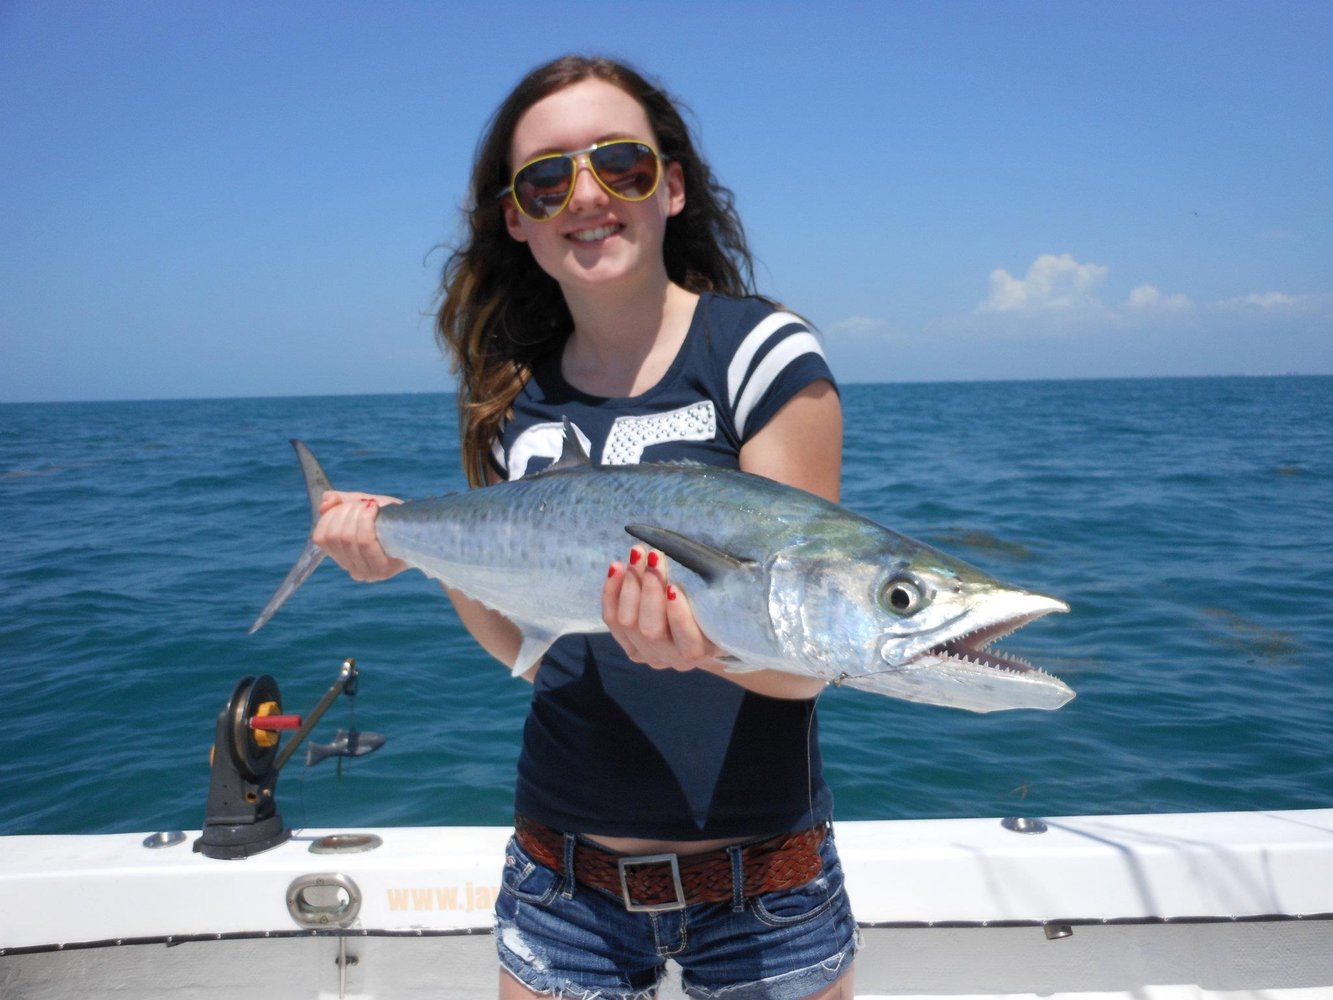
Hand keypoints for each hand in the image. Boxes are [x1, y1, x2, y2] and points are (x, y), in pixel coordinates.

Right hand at [311, 490, 407, 581]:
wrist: (424, 530)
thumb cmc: (392, 517)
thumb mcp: (362, 505)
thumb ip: (340, 502)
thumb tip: (324, 504)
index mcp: (344, 556)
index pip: (321, 537)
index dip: (330, 516)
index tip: (348, 504)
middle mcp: (353, 569)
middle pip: (334, 536)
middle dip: (346, 512)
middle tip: (363, 503)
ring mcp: (367, 573)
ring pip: (348, 538)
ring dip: (357, 514)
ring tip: (371, 506)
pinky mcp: (382, 571)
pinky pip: (364, 543)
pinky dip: (366, 521)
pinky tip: (375, 510)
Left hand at [602, 546, 720, 670]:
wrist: (701, 628)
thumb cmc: (715, 607)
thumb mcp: (719, 604)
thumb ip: (712, 595)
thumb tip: (704, 565)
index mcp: (700, 651)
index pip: (688, 641)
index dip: (678, 616)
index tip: (674, 587)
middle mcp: (672, 658)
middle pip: (651, 629)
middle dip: (650, 588)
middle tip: (654, 556)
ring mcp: (647, 654)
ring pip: (628, 622)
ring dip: (630, 583)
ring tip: (637, 554)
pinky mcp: (628, 644)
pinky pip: (612, 619)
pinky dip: (611, 591)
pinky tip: (616, 567)